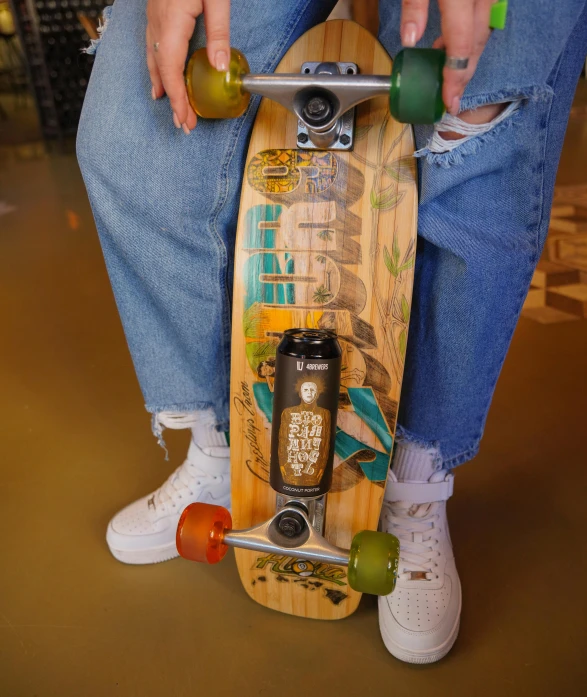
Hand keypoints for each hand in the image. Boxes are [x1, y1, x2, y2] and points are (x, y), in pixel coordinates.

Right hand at [146, 0, 230, 131]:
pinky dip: (156, 63)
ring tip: (167, 102)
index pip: (171, 71)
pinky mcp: (157, 8)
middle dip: (172, 98)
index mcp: (172, 21)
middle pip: (160, 69)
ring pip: (152, 56)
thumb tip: (219, 68)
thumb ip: (218, 33)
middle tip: (183, 122)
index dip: (178, 99)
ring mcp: (154, 14)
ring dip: (161, 82)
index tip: (185, 120)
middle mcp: (157, 21)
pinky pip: (153, 43)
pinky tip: (160, 70)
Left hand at [400, 0, 495, 114]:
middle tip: (450, 99)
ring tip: (446, 77)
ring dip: (467, 58)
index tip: (449, 103)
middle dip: (463, 76)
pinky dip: (469, 37)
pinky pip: (484, 19)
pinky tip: (448, 44)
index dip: (455, 79)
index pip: (461, 47)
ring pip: (483, 33)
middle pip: (476, 45)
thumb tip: (410, 40)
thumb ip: (414, 6)